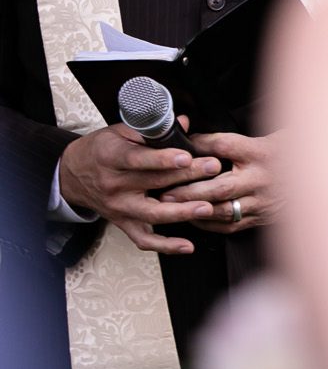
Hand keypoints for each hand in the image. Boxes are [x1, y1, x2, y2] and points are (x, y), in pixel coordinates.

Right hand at [58, 121, 220, 253]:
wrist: (72, 175)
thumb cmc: (102, 149)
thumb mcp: (121, 131)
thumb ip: (152, 129)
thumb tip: (185, 123)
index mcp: (111, 157)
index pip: (138, 160)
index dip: (163, 159)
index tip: (186, 157)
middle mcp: (114, 185)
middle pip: (153, 183)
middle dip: (187, 177)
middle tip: (214, 168)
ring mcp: (119, 208)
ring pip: (152, 214)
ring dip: (182, 212)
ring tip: (207, 206)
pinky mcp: (122, 223)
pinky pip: (143, 239)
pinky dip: (165, 246)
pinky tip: (187, 246)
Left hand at [159, 131, 283, 233]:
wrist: (318, 171)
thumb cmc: (285, 153)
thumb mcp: (265, 138)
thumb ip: (230, 142)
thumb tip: (193, 139)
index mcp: (262, 152)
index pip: (226, 147)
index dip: (200, 146)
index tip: (178, 148)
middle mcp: (262, 177)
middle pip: (221, 186)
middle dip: (189, 191)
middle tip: (165, 193)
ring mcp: (264, 200)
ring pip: (224, 210)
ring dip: (195, 211)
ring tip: (172, 209)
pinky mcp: (264, 216)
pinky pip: (231, 225)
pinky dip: (209, 223)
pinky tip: (194, 219)